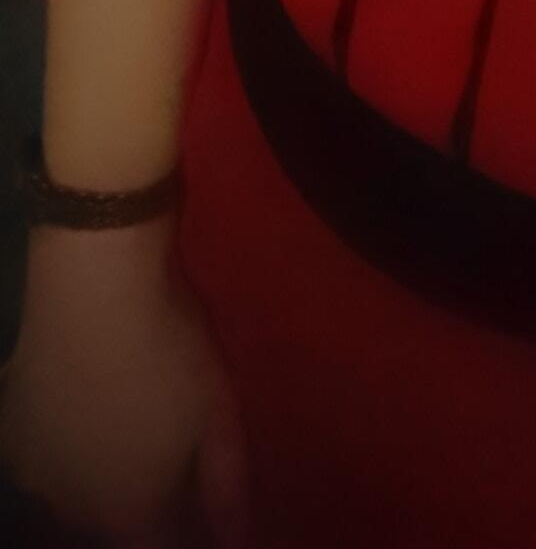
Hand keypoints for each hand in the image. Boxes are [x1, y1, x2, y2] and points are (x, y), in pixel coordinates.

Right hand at [0, 254, 253, 545]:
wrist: (95, 286)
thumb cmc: (172, 349)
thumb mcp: (222, 415)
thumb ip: (228, 488)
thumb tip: (238, 539)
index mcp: (130, 513)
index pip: (157, 547)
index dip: (179, 524)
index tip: (190, 485)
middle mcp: (73, 509)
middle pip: (114, 520)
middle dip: (140, 490)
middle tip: (162, 426)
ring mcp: (34, 471)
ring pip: (74, 486)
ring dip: (98, 462)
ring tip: (125, 400)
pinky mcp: (7, 432)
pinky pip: (41, 450)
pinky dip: (61, 433)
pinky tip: (84, 388)